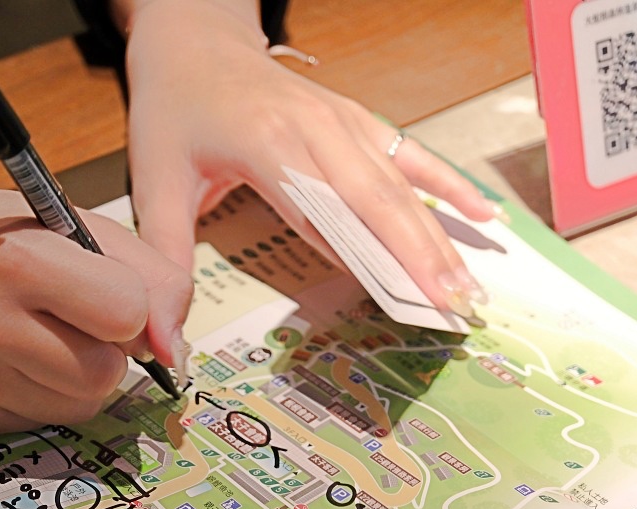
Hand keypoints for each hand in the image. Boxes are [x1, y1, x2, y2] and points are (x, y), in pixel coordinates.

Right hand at [0, 183, 191, 432]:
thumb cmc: (6, 240)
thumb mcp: (82, 228)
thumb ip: (153, 279)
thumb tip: (175, 355)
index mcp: (17, 259)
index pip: (126, 314)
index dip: (129, 305)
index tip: (101, 286)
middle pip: (104, 374)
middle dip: (106, 348)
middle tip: (70, 314)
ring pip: (82, 406)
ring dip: (82, 376)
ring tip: (43, 334)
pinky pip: (48, 421)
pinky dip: (48, 394)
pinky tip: (17, 358)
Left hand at [122, 0, 502, 315]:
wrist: (193, 38)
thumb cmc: (174, 110)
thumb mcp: (153, 185)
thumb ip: (165, 261)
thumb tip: (164, 341)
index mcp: (267, 143)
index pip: (326, 211)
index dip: (368, 258)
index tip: (402, 302)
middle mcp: (316, 128)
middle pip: (379, 199)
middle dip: (421, 256)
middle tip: (454, 309)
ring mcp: (342, 120)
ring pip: (400, 183)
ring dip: (438, 234)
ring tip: (469, 286)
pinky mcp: (355, 119)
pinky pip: (409, 155)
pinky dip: (447, 184)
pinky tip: (483, 214)